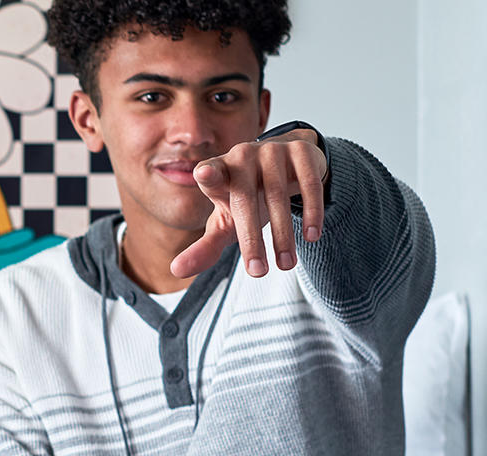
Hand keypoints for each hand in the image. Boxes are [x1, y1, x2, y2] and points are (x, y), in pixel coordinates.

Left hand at [169, 129, 326, 279]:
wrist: (285, 163)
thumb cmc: (247, 197)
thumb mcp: (226, 222)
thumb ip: (204, 246)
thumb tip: (175, 271)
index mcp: (219, 171)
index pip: (209, 173)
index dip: (208, 173)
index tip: (204, 174)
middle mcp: (242, 156)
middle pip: (245, 200)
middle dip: (251, 239)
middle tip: (257, 273)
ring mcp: (272, 151)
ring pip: (278, 195)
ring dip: (283, 234)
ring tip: (286, 264)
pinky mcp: (300, 152)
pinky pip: (309, 184)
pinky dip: (311, 211)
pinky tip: (311, 235)